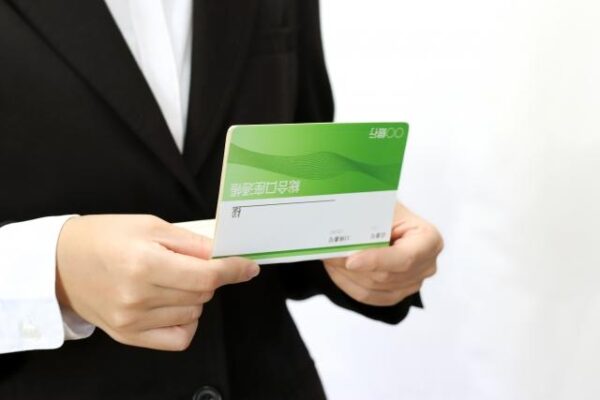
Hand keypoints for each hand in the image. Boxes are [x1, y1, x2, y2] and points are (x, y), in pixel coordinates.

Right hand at [55, 214, 258, 350]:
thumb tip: (224, 254)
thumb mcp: (150, 226)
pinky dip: (186, 320)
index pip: (206, 275)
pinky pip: (179, 337)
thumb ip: (191, 242)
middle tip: (188, 262)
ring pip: (194, 312)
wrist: (61, 262)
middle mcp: (138, 296)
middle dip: (207, 276)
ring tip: (169, 279)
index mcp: (144, 263)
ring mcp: (132, 320)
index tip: (248, 266)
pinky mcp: (128, 335)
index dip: (234, 270)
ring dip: (194, 295)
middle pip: (203, 293)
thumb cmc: (105, 237)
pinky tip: (173, 304)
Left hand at [323, 203, 442, 305]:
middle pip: (385, 276)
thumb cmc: (386, 208)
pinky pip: (367, 296)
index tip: (351, 260)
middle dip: (352, 266)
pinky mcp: (395, 293)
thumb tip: (343, 230)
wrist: (385, 215)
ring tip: (328, 257)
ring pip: (372, 288)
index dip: (377, 261)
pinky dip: (348, 283)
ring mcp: (412, 283)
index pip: (404, 258)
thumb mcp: (380, 206)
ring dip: (345, 274)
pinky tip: (336, 269)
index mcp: (429, 240)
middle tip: (327, 253)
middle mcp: (426, 264)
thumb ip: (367, 220)